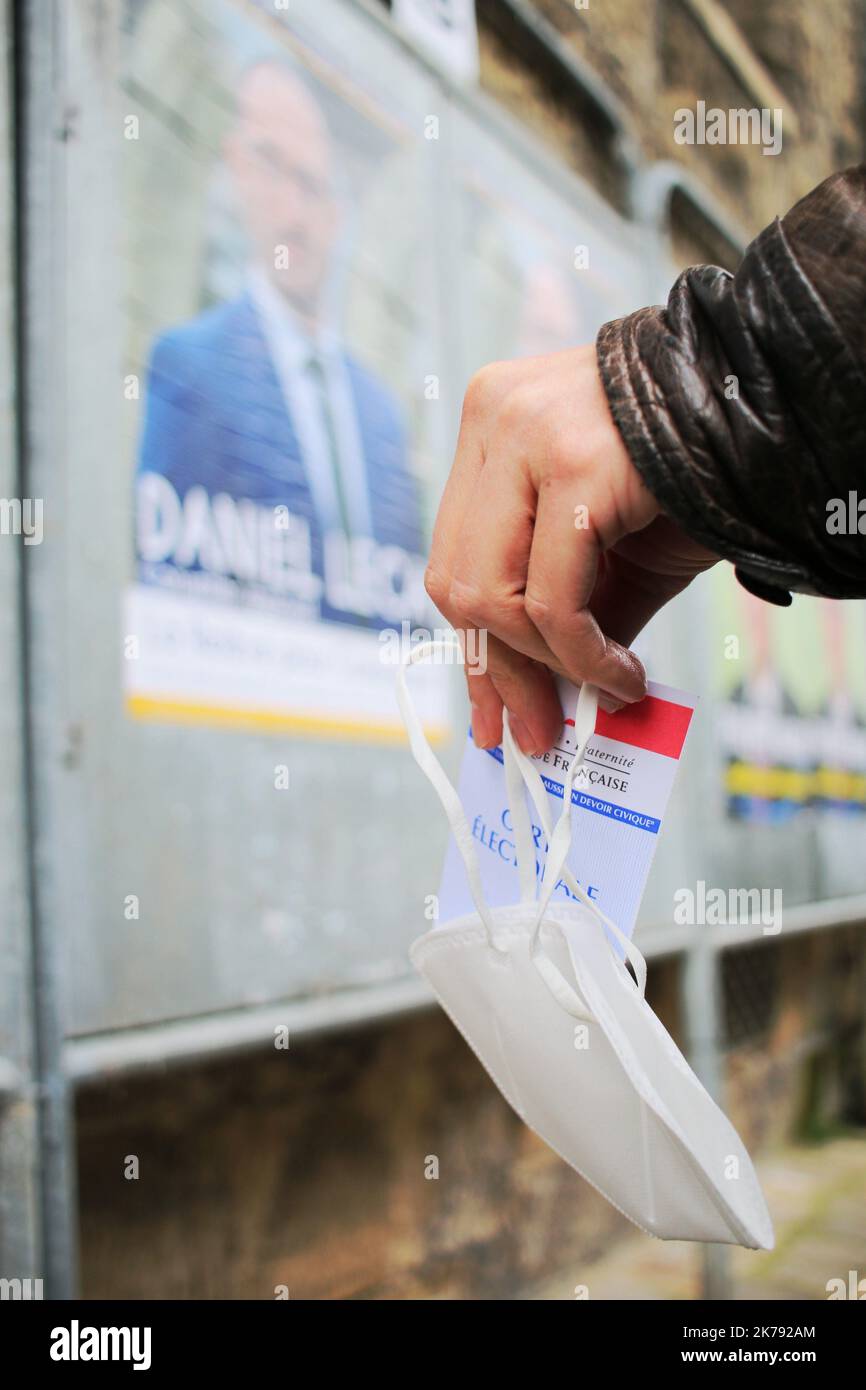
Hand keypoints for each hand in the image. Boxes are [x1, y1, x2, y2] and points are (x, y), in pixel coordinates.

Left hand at [425, 346, 717, 753]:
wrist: (769, 414)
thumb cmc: (690, 478)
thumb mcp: (611, 551)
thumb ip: (565, 613)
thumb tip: (540, 701)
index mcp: (489, 424)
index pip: (451, 558)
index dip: (474, 648)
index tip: (495, 713)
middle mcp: (494, 416)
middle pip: (457, 581)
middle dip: (502, 674)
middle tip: (538, 732)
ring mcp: (527, 432)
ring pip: (491, 595)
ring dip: (548, 666)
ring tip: (604, 690)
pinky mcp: (575, 465)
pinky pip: (553, 599)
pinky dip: (585, 656)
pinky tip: (624, 674)